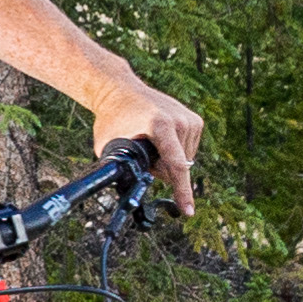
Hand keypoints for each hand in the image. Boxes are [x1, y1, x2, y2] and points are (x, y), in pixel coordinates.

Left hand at [94, 80, 206, 213]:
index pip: (176, 165)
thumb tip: (126, 193)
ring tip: (150, 142)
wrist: (121, 90)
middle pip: (177, 168)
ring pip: (185, 161)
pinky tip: (161, 140)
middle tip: (142, 153)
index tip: (188, 211)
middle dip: (161, 170)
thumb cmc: (112, 119)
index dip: (181, 191)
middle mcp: (179, 120)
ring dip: (168, 161)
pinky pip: (189, 151)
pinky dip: (176, 152)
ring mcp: (189, 119)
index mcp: (160, 125)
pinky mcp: (195, 120)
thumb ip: (119, 169)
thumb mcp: (107, 147)